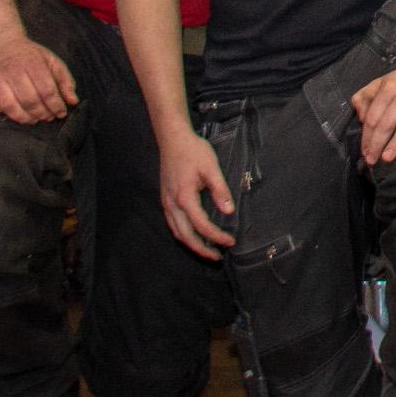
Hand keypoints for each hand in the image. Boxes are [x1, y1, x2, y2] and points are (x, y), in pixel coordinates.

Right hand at [0, 35, 77, 123]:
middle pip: (29, 99)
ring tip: (32, 119)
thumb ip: (65, 80)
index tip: (60, 113)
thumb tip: (73, 101)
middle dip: (41, 113)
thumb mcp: (51, 61)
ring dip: (22, 117)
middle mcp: (11, 68)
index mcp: (32, 61)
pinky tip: (5, 111)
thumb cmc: (28, 56)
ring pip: (8, 105)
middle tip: (46, 118)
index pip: (46, 89)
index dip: (56, 105)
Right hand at [157, 129, 234, 256]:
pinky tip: (194, 234)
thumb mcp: (211, 168)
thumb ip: (220, 190)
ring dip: (192, 244)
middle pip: (186, 236)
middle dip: (202, 249)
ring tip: (207, 249)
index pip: (202, 225)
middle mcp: (172, 204)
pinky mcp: (165, 200)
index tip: (230, 241)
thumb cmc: (193, 151)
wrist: (173, 140)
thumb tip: (229, 211)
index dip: (217, 236)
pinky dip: (184, 234)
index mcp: (184, 198)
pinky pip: (173, 224)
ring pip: (177, 232)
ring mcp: (166, 203)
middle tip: (217, 256)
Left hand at [353, 57, 395, 165]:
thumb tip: (360, 116)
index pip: (373, 115)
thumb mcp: (385, 81)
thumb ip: (366, 96)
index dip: (367, 136)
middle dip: (377, 142)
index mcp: (390, 85)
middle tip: (372, 159)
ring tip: (388, 156)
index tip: (365, 151)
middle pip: (388, 120)